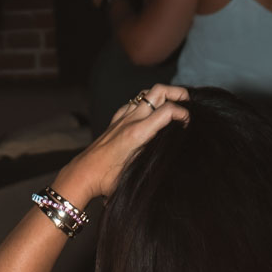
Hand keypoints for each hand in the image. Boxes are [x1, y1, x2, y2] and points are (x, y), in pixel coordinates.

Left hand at [54, 82, 188, 206]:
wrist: (82, 175)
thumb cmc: (107, 180)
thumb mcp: (135, 175)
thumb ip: (155, 163)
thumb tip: (173, 161)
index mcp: (138, 133)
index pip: (168, 110)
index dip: (184, 113)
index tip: (190, 124)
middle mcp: (130, 120)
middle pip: (159, 91)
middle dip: (177, 93)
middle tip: (188, 103)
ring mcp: (122, 118)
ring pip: (146, 93)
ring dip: (163, 95)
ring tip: (174, 105)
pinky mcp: (115, 121)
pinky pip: (133, 103)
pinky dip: (147, 102)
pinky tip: (150, 113)